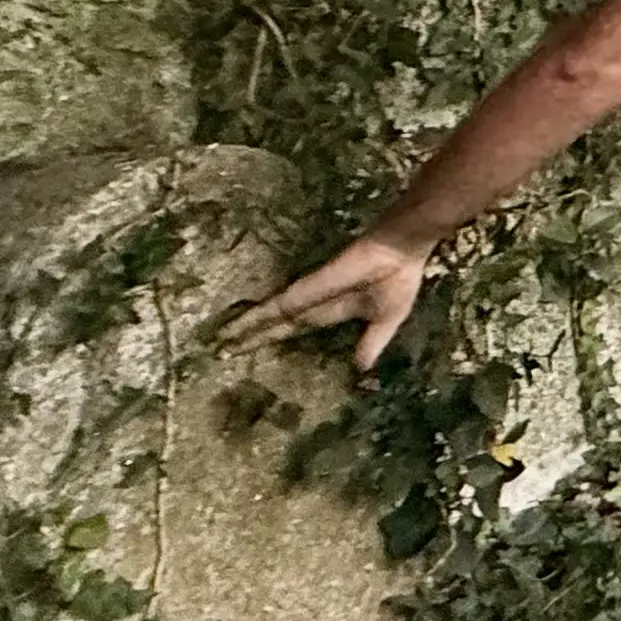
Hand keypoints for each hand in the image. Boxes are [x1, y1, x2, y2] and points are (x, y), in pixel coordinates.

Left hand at [241, 231, 435, 371]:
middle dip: (252, 335)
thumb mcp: (388, 319)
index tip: (252, 347)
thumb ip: (372, 342)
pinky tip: (239, 324)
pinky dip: (257, 317)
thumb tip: (360, 369)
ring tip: (221, 338)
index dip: (275, 336)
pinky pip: (277, 306)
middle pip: (276, 322)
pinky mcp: (306, 289)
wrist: (400, 250)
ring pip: (270, 315)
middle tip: (222, 349)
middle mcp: (313, 302)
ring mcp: (307, 294)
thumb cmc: (399, 277)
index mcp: (331, 310)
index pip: (295, 327)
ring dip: (246, 327)